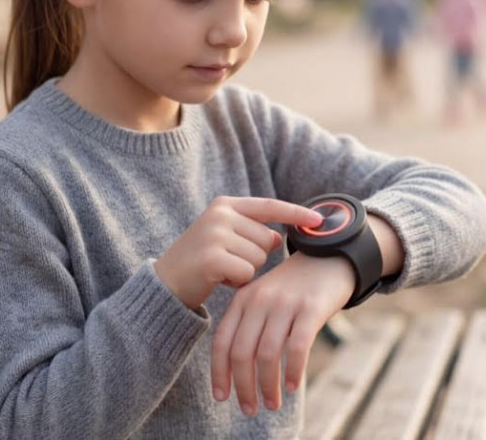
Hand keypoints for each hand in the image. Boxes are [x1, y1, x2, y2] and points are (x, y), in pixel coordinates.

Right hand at [153, 197, 322, 310]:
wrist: (166, 282)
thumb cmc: (200, 261)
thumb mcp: (224, 237)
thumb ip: (251, 231)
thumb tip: (279, 237)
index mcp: (225, 204)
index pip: (270, 206)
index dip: (296, 213)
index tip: (319, 220)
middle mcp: (220, 214)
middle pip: (268, 239)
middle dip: (256, 257)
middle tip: (228, 260)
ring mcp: (215, 234)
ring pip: (259, 258)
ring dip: (246, 271)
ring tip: (221, 270)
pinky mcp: (212, 257)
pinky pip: (247, 273)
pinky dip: (237, 282)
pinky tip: (218, 279)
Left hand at [211, 252, 354, 415]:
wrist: (329, 255)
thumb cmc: (294, 286)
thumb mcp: (264, 298)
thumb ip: (249, 325)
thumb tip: (239, 370)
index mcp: (243, 299)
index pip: (222, 341)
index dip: (220, 372)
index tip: (222, 396)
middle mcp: (260, 301)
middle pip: (242, 352)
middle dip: (244, 386)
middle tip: (250, 409)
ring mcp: (285, 304)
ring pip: (268, 354)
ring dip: (268, 385)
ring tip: (272, 403)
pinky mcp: (311, 308)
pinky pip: (297, 347)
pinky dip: (294, 371)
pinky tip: (294, 387)